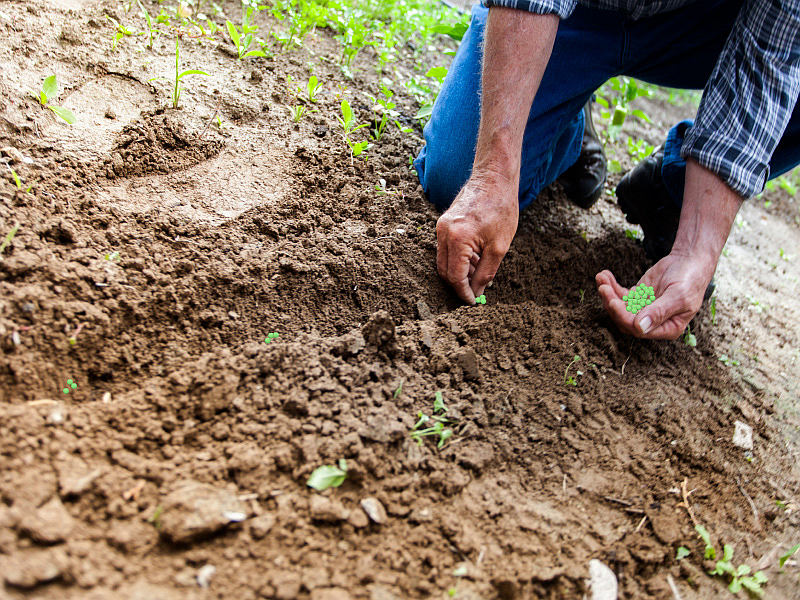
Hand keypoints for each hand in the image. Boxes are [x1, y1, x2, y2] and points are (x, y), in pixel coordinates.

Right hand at [436, 173, 518, 302]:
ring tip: (480, 271)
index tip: (473, 303)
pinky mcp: (443, 223)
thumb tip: (477, 292)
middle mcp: (443, 233)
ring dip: (459, 271)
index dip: (464, 293)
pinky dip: (458, 259)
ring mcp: (441, 227)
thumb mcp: (499, 247)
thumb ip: (486, 273)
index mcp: (457, 239)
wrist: (494, 178)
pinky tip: (476, 258)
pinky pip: (446, 249)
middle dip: (459, 285)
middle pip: (444, 271)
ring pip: (444, 261)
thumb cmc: (501, 209)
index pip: (455, 277)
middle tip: (476, 292)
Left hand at [595, 250, 714, 338]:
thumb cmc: (690, 279)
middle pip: (625, 319)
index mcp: (667, 328)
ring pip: (620, 307)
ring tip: (601, 278)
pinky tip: (604, 275)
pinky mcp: (637, 297)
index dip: (623, 317)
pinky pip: (620, 295)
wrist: (690, 261)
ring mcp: (643, 309)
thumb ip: (659, 312)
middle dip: (612, 304)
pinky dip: (611, 286)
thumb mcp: (678, 296)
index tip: (613, 301)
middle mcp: (653, 322)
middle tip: (603, 287)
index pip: (638, 329)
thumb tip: (640, 328)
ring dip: (608, 294)